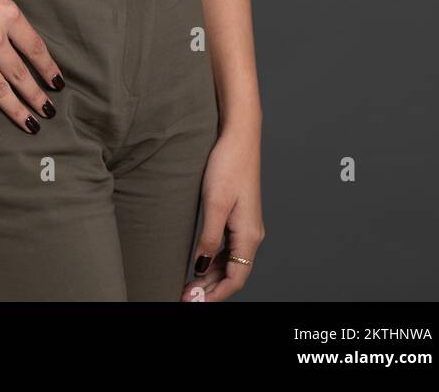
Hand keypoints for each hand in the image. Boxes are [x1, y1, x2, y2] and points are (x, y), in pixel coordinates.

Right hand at [0, 0, 64, 140]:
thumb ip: (1, 20)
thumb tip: (13, 45)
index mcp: (7, 15)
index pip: (36, 48)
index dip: (49, 68)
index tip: (57, 83)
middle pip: (21, 74)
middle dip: (37, 96)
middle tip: (49, 112)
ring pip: (1, 91)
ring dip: (18, 111)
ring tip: (32, 126)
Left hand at [181, 120, 264, 301]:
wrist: (239, 136)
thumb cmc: (228, 165)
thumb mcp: (215, 204)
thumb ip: (209, 238)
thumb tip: (200, 267)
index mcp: (249, 235)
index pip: (236, 279)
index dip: (216, 295)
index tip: (194, 302)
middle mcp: (252, 234)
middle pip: (234, 273)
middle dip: (211, 288)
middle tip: (186, 296)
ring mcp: (246, 225)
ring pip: (230, 261)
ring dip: (211, 275)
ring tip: (188, 284)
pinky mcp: (239, 216)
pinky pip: (229, 247)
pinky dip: (214, 259)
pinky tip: (199, 261)